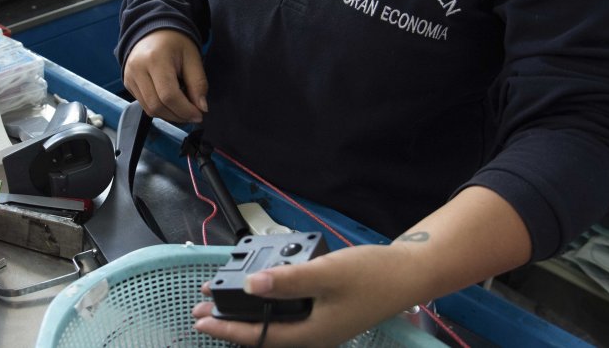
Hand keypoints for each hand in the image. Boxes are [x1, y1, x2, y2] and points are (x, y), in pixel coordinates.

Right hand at [123, 29, 207, 122]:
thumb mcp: (192, 57)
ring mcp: (129, 77)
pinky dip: (160, 109)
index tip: (199, 114)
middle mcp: (138, 69)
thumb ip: (198, 83)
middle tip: (193, 114)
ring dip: (169, 115)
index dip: (185, 110)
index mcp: (155, 59)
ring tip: (183, 109)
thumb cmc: (175, 42)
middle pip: (157, 106)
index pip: (169, 95)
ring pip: (149, 109)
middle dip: (178, 115)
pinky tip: (171, 103)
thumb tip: (201, 108)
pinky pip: (144, 105)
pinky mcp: (127, 83)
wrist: (153, 31)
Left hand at [192, 244, 425, 346]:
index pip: (259, 337)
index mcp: (311, 334)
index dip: (227, 329)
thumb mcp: (325, 274)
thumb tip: (250, 286)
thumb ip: (287, 281)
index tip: (200, 321)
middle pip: (263, 332)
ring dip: (249, 309)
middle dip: (231, 322)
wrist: (409, 272)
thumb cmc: (371, 275)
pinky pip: (290, 310)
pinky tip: (263, 285)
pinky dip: (270, 300)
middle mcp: (314, 334)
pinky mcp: (327, 310)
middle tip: (201, 310)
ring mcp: (321, 323)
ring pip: (276, 320)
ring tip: (224, 297)